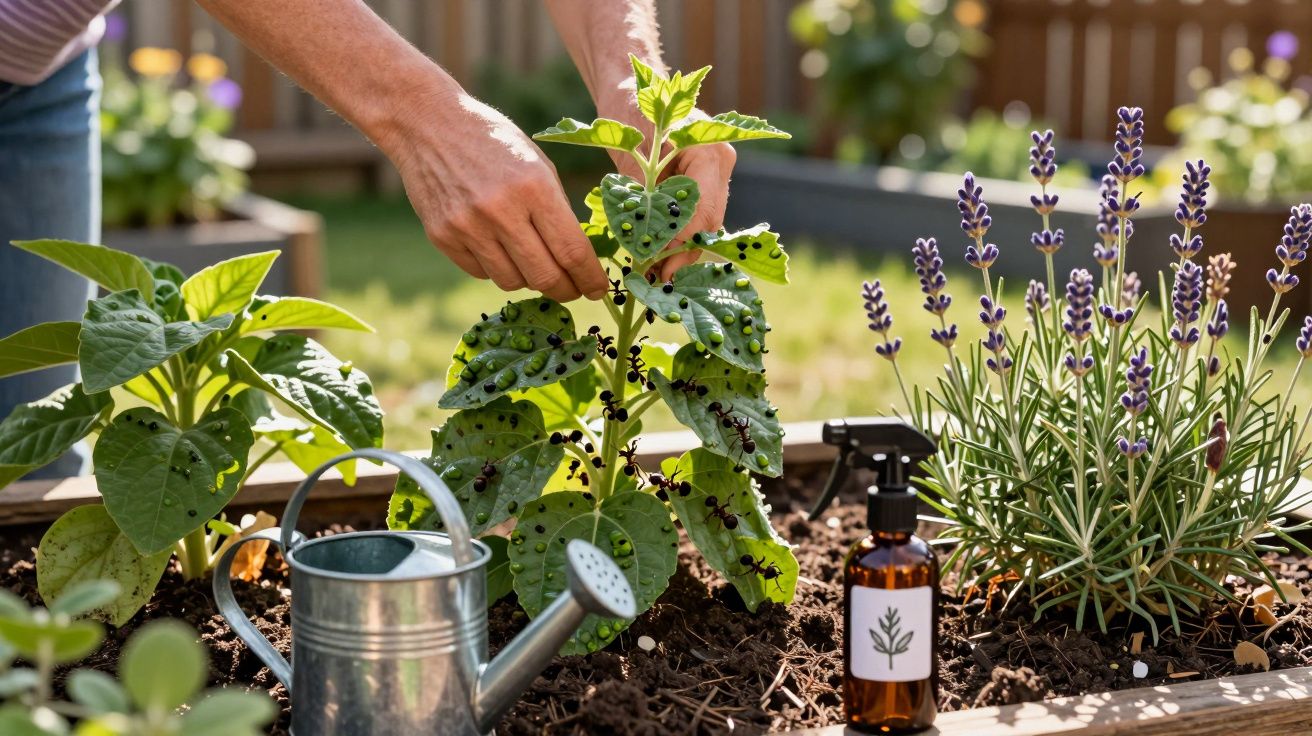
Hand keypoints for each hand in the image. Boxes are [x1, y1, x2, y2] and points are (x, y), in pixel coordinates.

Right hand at [382, 91, 608, 301]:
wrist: (427, 124)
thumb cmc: (493, 142)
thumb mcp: (537, 164)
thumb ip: (557, 209)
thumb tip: (577, 258)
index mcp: (534, 187)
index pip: (572, 251)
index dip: (589, 278)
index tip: (598, 290)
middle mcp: (500, 211)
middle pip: (545, 276)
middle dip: (565, 290)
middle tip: (572, 290)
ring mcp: (468, 226)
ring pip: (512, 281)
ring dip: (529, 279)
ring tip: (532, 262)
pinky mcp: (442, 237)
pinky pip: (481, 272)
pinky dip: (496, 267)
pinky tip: (498, 248)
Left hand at [601, 101, 736, 279]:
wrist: (633, 86)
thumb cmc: (631, 107)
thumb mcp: (631, 147)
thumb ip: (641, 192)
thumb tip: (642, 241)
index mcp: (710, 150)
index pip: (701, 209)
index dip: (681, 243)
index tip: (659, 267)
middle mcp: (720, 164)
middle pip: (707, 223)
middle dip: (682, 255)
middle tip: (656, 283)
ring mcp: (714, 176)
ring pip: (703, 226)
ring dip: (680, 253)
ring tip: (654, 279)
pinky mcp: (700, 185)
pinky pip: (693, 219)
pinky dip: (676, 241)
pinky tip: (657, 262)